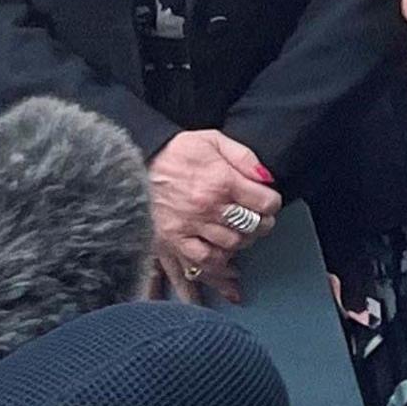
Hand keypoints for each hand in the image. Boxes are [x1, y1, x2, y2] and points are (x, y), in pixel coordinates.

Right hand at [149, 129, 276, 303]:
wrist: (135, 160)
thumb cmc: (177, 151)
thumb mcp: (214, 140)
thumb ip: (244, 157)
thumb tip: (267, 178)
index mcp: (221, 181)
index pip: (265, 203)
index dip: (272, 203)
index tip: (268, 202)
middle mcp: (207, 207)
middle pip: (251, 227)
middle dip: (261, 224)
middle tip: (257, 220)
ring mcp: (189, 226)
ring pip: (231, 247)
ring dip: (241, 243)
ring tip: (241, 236)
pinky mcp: (171, 240)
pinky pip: (200, 263)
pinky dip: (217, 265)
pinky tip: (225, 265)